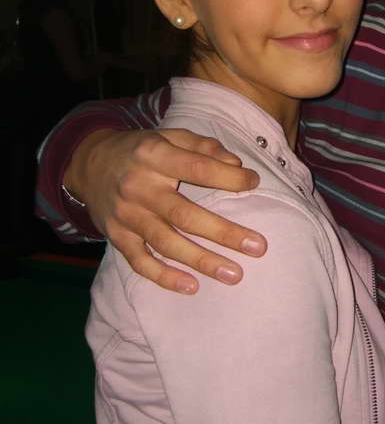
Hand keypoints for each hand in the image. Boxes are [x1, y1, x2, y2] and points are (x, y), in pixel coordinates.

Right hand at [65, 128, 266, 292]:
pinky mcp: (117, 237)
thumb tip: (237, 166)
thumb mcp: (169, 136)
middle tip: (257, 247)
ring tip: (234, 274)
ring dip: (201, 261)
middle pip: (184, 215)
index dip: (228, 177)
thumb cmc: (141, 151)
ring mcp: (126, 215)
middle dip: (223, 233)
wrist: (88, 164)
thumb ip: (203, 147)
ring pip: (166, 243)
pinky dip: (164, 277)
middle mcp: (138, 187)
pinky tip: (191, 286)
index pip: (197, 168)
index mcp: (153, 156)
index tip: (254, 183)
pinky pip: (140, 262)